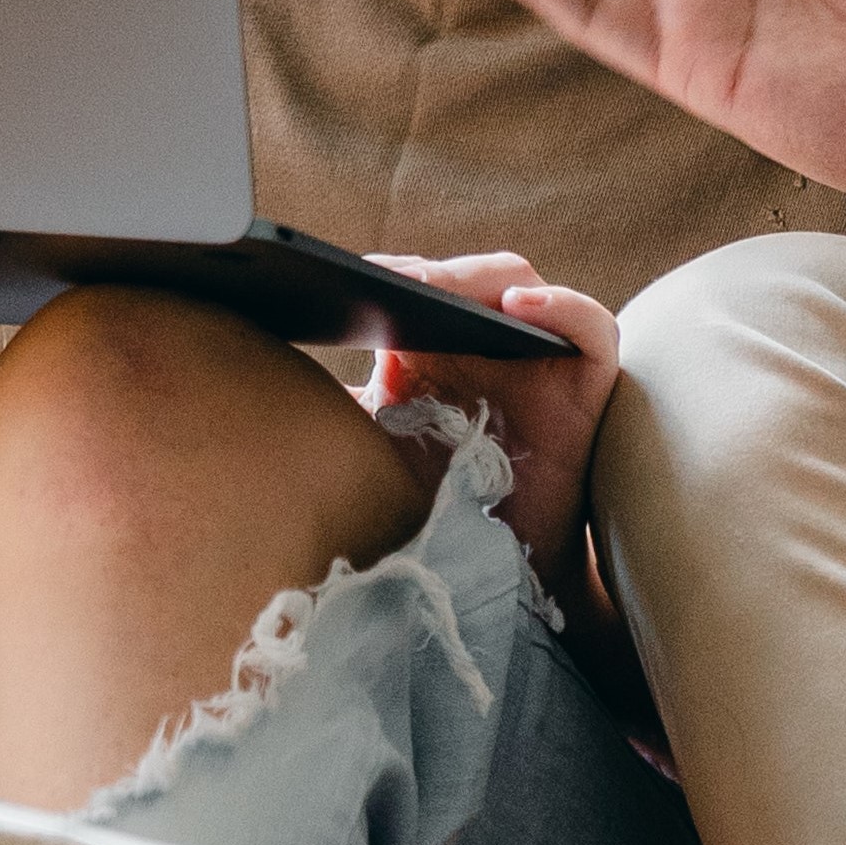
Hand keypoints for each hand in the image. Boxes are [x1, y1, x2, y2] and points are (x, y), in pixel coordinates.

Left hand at [364, 253, 617, 600]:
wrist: (498, 569)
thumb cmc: (439, 505)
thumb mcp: (375, 449)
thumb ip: (335, 412)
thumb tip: (256, 377)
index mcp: (441, 343)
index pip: (423, 285)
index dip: (392, 276)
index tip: (348, 280)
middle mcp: (493, 339)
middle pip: (469, 280)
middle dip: (430, 275)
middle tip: (390, 280)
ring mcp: (543, 353)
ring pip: (523, 284)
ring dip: (481, 279)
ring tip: (438, 287)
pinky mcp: (588, 377)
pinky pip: (590, 324)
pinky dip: (561, 306)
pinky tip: (520, 306)